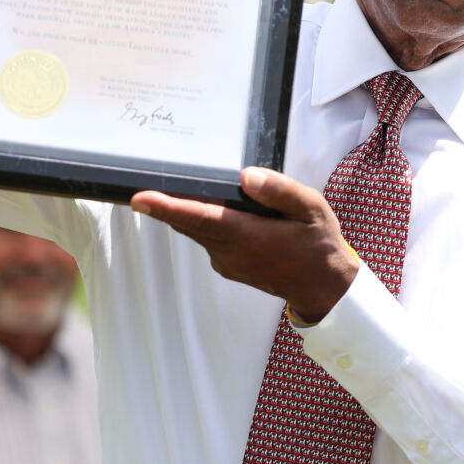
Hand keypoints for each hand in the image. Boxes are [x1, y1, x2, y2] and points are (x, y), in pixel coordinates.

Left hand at [131, 167, 359, 323]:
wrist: (323, 287)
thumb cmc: (319, 245)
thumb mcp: (312, 209)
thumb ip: (280, 191)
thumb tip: (247, 176)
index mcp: (249, 236)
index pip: (200, 218)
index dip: (167, 208)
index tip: (140, 198)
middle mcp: (231, 253)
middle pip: (189, 223)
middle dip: (167, 203)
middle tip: (150, 178)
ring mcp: (226, 262)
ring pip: (197, 230)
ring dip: (188, 211)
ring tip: (191, 188)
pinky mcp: (227, 266)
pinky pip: (208, 239)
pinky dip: (206, 223)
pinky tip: (224, 210)